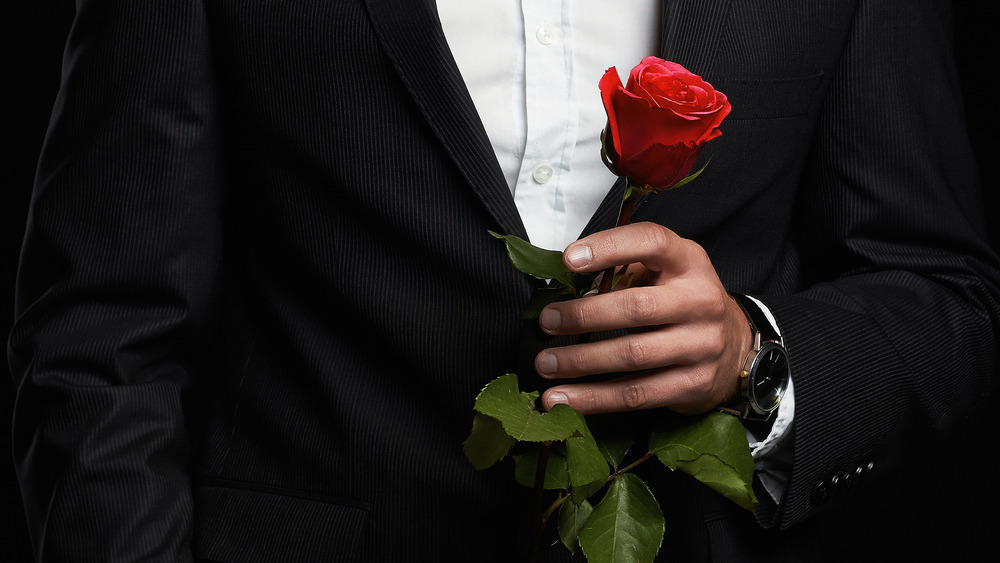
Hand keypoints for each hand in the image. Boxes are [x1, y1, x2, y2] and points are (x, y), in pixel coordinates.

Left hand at [536, 222, 752, 414]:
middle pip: (636, 308)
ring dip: (580, 362)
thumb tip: (564, 291)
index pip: (651, 242)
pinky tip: (563, 398)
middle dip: (584, 315)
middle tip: (547, 321)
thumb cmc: (682, 302)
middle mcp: (701, 301)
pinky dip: (594, 398)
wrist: (735, 348)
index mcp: (689, 262)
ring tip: (545, 364)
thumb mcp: (665, 272)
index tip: (568, 260)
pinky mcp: (693, 384)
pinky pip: (636, 394)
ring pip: (632, 355)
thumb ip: (624, 272)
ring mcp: (701, 346)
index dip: (609, 247)